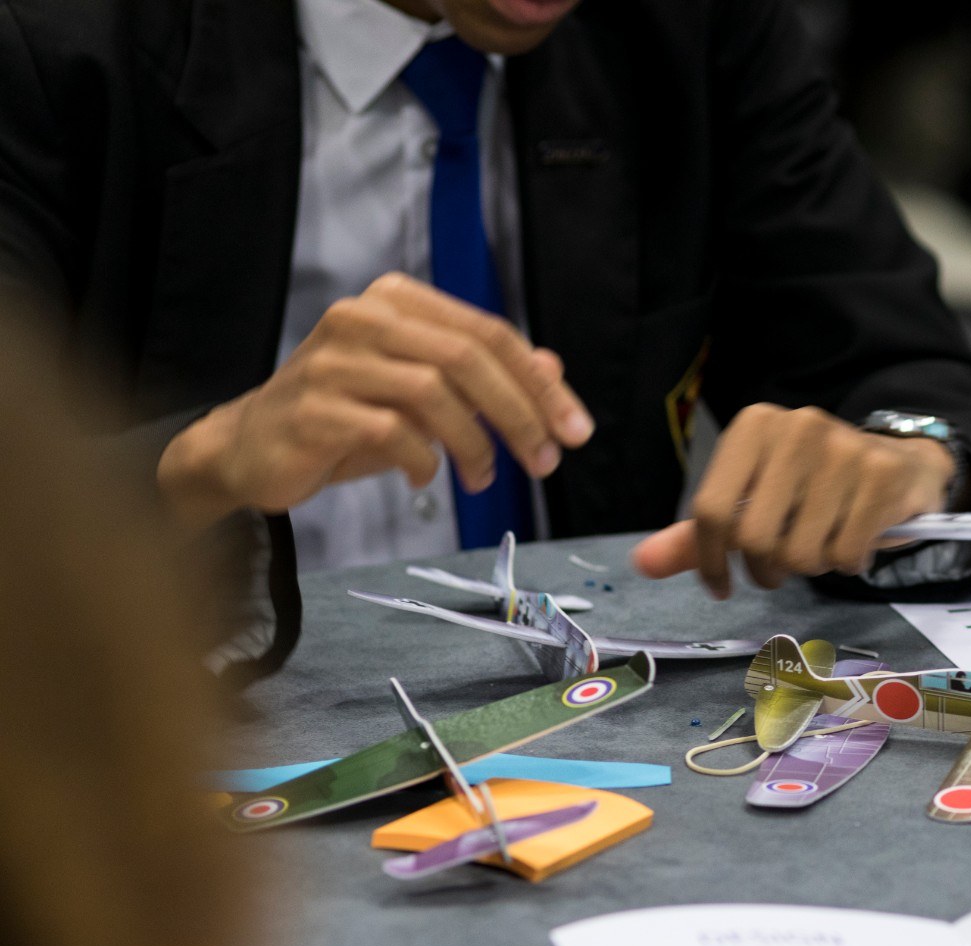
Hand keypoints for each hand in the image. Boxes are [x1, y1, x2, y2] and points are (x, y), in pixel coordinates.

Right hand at [157, 273, 592, 526]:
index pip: (488, 332)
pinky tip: (425, 476)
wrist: (253, 449)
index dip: (539, 383)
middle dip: (521, 414)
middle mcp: (362, 317)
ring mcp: (333, 360)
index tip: (576, 429)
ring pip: (434, 393)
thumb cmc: (348, 419)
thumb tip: (553, 370)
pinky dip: (423, 460)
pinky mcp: (313, 408)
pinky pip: (393, 433)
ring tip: (483, 478)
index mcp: (396, 301)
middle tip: (548, 461)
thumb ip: (485, 379)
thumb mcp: (425, 396)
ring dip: (476, 444)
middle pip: (468, 357)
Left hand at [630, 403, 954, 597]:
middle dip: (768, 569)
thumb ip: (702, 533)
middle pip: (755, 538)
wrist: (901, 464)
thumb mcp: (755, 500)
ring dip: (811, 567)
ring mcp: (844, 448)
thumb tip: (643, 564)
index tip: (723, 586)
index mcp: (755, 426)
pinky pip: (845, 553)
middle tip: (783, 566)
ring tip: (823, 545)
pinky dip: (848, 563)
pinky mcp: (882, 475)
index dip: (711, 560)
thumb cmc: (817, 487)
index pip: (711, 509)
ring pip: (802, 552)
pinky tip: (856, 542)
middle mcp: (797, 427)